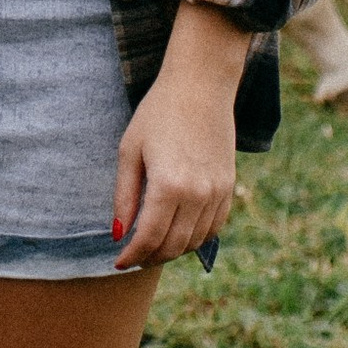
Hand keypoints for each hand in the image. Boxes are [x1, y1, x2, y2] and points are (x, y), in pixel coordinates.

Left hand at [111, 0, 248, 270]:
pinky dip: (196, 237)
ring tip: (154, 246)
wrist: (201, 85)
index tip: (118, 262)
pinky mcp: (229, 186)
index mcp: (169, 185)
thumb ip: (125, 195)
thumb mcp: (130, 150)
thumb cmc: (158, 112)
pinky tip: (180, 232)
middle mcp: (197, 194)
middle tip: (134, 256)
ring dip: (173, 250)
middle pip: (173, 246)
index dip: (132, 256)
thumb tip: (119, 233)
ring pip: (195, 241)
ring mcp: (217, 192)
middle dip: (150, 257)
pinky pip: (214, 227)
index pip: (149, 238)